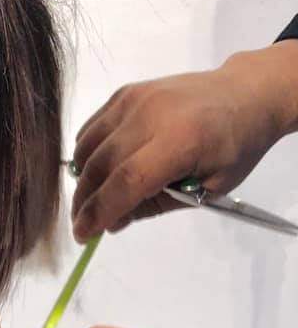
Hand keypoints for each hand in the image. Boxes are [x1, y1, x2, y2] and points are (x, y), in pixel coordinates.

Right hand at [71, 40, 297, 241]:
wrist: (245, 94)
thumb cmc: (234, 146)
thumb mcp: (207, 188)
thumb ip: (156, 206)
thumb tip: (112, 222)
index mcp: (182, 140)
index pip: (128, 181)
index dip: (100, 210)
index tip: (84, 234)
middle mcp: (152, 115)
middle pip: (100, 165)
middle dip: (84, 200)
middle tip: (82, 223)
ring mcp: (134, 100)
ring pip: (87, 147)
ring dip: (82, 179)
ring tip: (90, 199)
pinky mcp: (124, 93)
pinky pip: (91, 129)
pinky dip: (86, 154)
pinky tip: (96, 170)